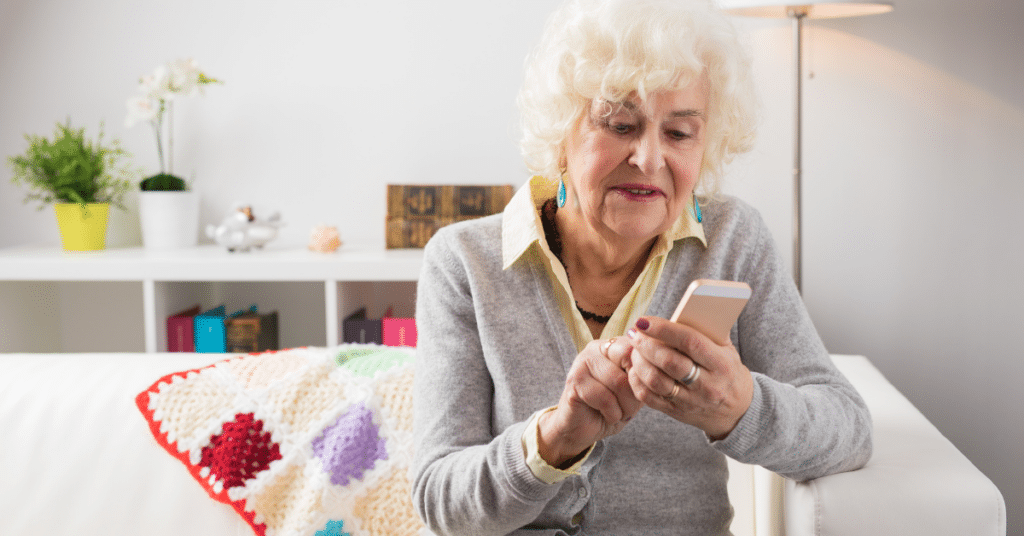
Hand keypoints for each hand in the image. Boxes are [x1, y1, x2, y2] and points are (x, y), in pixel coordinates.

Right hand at [537, 337, 641, 466]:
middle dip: (636, 392)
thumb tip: (657, 371)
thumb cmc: (611, 408)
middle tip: (631, 407)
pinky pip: (604, 398)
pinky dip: (612, 414)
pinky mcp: (574, 382)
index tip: (643, 393)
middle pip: (631, 363)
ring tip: (620, 413)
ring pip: (619, 382)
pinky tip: (607, 416)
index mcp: (612, 345)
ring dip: (625, 407)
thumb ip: (642, 376)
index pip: (638, 349)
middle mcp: (595, 348)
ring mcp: (582, 363)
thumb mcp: (633, 391)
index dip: (646, 374)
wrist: (580, 429)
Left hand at [625, 316, 752, 439]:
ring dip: (639, 362)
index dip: (664, 329)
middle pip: (669, 362)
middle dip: (646, 344)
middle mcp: (707, 385)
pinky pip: (649, 398)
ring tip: (634, 349)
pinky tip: (634, 368)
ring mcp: (691, 401)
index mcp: (721, 364)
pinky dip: (636, 381)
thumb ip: (708, 329)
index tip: (643, 321)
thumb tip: (684, 307)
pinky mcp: (677, 412)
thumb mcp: (726, 349)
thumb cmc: (726, 370)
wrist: (736, 410)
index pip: (690, 342)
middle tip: (634, 333)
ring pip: (656, 381)